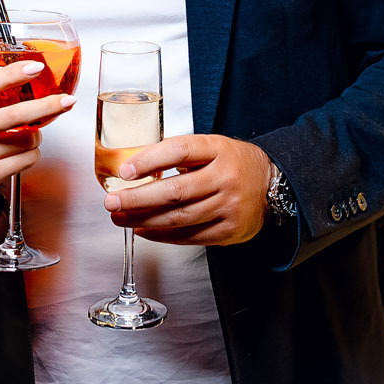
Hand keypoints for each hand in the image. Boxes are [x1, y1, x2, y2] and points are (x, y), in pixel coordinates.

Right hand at [0, 61, 70, 223]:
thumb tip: (2, 81)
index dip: (13, 74)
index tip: (34, 67)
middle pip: (15, 114)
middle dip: (48, 105)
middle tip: (65, 100)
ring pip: (27, 140)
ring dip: (36, 135)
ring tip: (30, 134)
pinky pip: (25, 161)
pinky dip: (31, 154)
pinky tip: (23, 152)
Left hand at [102, 134, 269, 245]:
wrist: (271, 186)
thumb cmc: (231, 164)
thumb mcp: (211, 147)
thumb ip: (179, 155)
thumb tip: (134, 168)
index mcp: (218, 149)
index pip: (179, 151)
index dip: (149, 160)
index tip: (124, 171)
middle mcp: (226, 177)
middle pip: (176, 191)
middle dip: (138, 198)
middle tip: (112, 201)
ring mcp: (229, 205)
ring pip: (179, 217)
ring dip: (144, 220)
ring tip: (120, 218)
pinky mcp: (229, 230)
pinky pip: (190, 236)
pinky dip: (162, 235)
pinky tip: (143, 230)